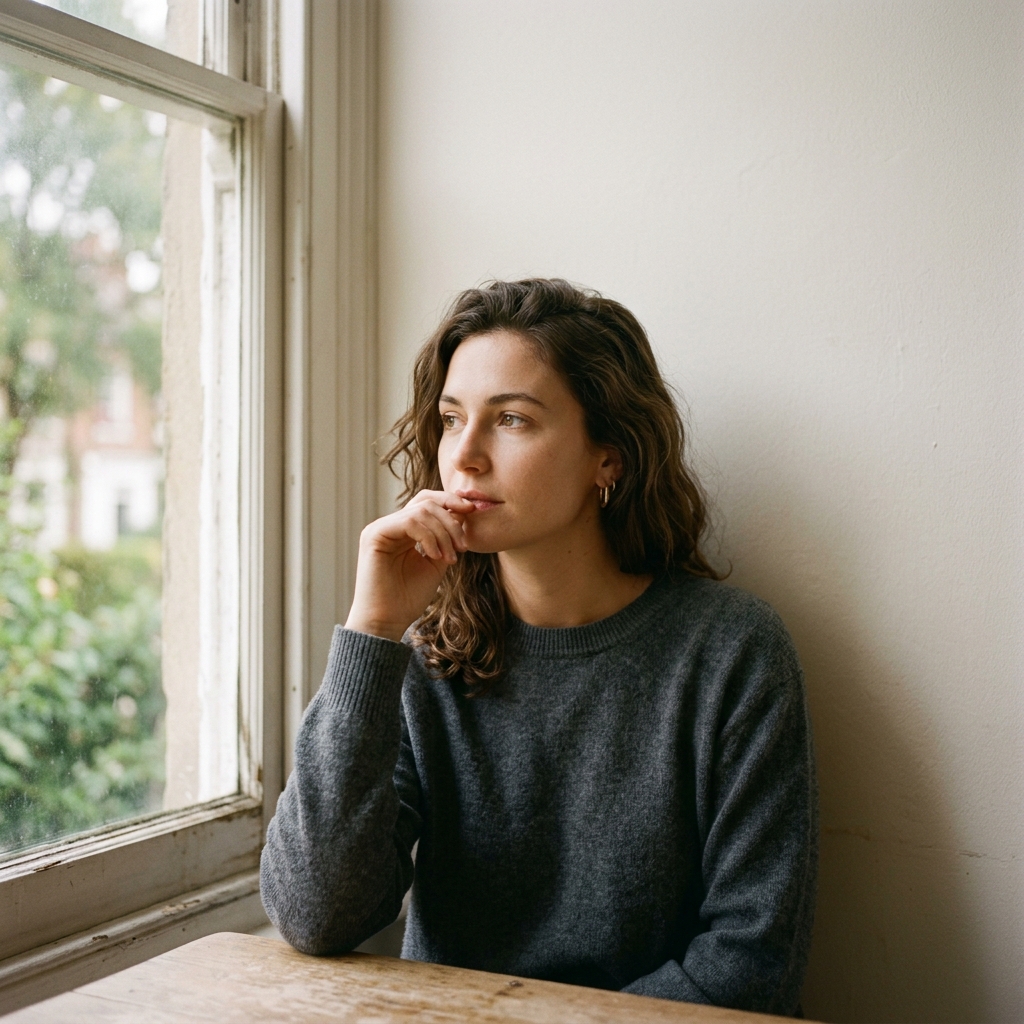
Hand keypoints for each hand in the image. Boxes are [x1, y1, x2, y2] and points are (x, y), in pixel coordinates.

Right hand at [345, 490, 475, 641]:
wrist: (387, 621)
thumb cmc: (409, 597)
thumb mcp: (437, 562)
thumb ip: (446, 538)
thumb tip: (463, 513)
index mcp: (404, 531)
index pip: (427, 502)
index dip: (451, 501)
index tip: (473, 511)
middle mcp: (391, 525)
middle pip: (426, 500)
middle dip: (451, 519)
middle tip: (463, 545)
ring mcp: (380, 528)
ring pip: (421, 511)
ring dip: (443, 533)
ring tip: (451, 558)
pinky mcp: (374, 535)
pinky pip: (408, 522)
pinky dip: (429, 537)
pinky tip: (435, 556)